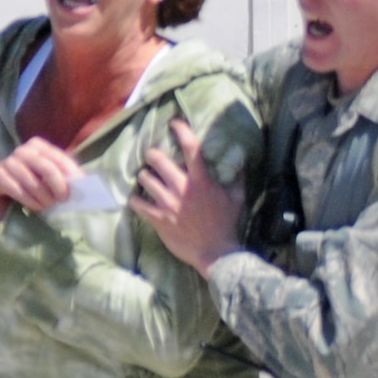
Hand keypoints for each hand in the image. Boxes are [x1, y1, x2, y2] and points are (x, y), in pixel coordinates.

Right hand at [0, 138, 83, 212]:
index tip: (79, 189)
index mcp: (38, 145)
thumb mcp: (47, 172)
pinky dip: (31, 202)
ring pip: (33, 183)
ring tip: (49, 205)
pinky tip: (37, 207)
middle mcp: (23, 150)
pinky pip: (19, 192)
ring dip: (44, 198)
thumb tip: (83, 183)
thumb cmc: (30, 177)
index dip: (71, 174)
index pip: (59, 158)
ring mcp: (9, 162)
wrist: (0, 183)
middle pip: (47, 169)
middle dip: (59, 186)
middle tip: (63, 199)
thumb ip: (63, 173)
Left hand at [130, 119, 243, 275]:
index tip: (174, 123)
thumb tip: (241, 160)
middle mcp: (182, 188)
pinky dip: (136, 199)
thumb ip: (237, 177)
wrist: (216, 254)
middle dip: (153, 154)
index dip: (181, 130)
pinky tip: (137, 199)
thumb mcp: (237, 198)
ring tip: (146, 178)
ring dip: (145, 176)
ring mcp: (168, 204)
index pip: (190, 148)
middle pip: (158, 160)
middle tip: (153, 156)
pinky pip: (138, 203)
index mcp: (202, 181)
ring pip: (145, 178)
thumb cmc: (227, 225)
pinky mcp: (159, 219)